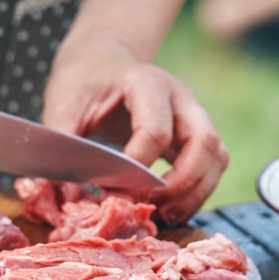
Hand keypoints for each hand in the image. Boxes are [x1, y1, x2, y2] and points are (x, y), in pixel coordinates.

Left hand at [42, 39, 228, 223]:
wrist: (101, 64)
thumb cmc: (82, 85)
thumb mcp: (62, 110)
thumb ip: (65, 152)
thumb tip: (69, 199)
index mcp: (145, 82)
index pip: (156, 130)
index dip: (138, 167)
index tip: (113, 190)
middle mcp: (179, 96)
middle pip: (204, 141)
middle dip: (181, 183)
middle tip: (150, 206)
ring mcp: (193, 113)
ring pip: (216, 155)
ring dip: (196, 192)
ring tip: (165, 215)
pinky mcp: (195, 133)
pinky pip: (213, 164)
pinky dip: (198, 191)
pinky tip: (172, 208)